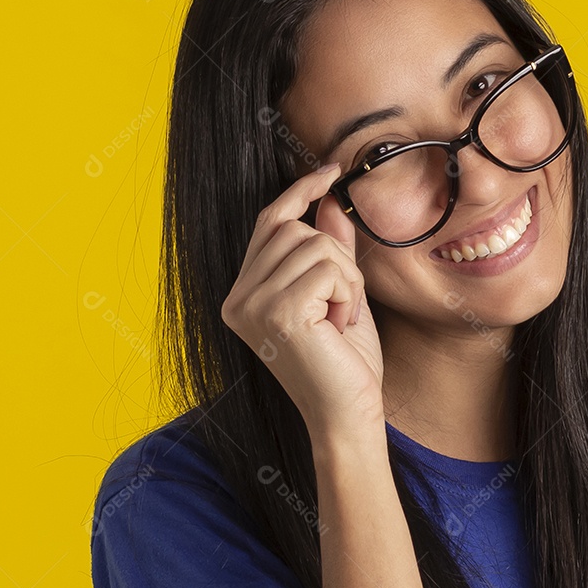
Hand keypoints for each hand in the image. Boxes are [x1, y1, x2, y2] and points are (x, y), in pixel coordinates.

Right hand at [221, 163, 384, 438]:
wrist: (348, 416)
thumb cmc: (345, 363)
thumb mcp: (340, 296)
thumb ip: (331, 251)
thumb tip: (329, 203)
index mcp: (244, 293)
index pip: (270, 223)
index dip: (300, 192)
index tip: (330, 170)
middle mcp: (238, 298)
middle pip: (295, 230)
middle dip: (336, 258)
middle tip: (343, 303)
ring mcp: (252, 306)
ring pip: (315, 245)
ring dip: (346, 279)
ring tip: (341, 319)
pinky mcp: (276, 313)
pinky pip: (327, 268)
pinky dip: (348, 294)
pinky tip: (340, 327)